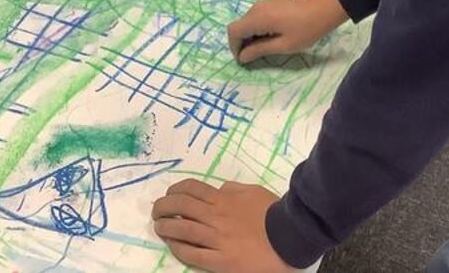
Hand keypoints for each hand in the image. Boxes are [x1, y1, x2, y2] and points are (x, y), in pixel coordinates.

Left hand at [152, 180, 290, 272]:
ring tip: (158, 227)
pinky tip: (172, 245)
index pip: (191, 189)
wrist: (290, 237)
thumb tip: (221, 188)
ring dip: (166, 227)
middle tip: (157, 211)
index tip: (169, 195)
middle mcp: (216, 216)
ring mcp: (217, 239)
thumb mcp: (254, 192)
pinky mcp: (221, 260)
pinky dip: (179, 248)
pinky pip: (193, 254)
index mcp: (224, 199)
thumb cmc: (275, 214)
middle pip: (181, 206)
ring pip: (182, 230)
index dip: (175, 191)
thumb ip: (235, 189)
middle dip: (163, 207)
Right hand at [227, 0, 348, 63]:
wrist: (323, 9)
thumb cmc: (306, 29)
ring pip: (246, 23)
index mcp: (258, 18)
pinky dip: (256, 30)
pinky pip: (254, 19)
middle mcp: (256, 9)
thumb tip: (242, 57)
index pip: (233, 32)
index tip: (244, 60)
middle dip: (242, 44)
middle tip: (255, 57)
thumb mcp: (283, 45)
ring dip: (249, 38)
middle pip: (238, 27)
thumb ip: (260, 50)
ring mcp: (262, 5)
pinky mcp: (268, 5)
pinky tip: (270, 38)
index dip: (234, 48)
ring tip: (265, 49)